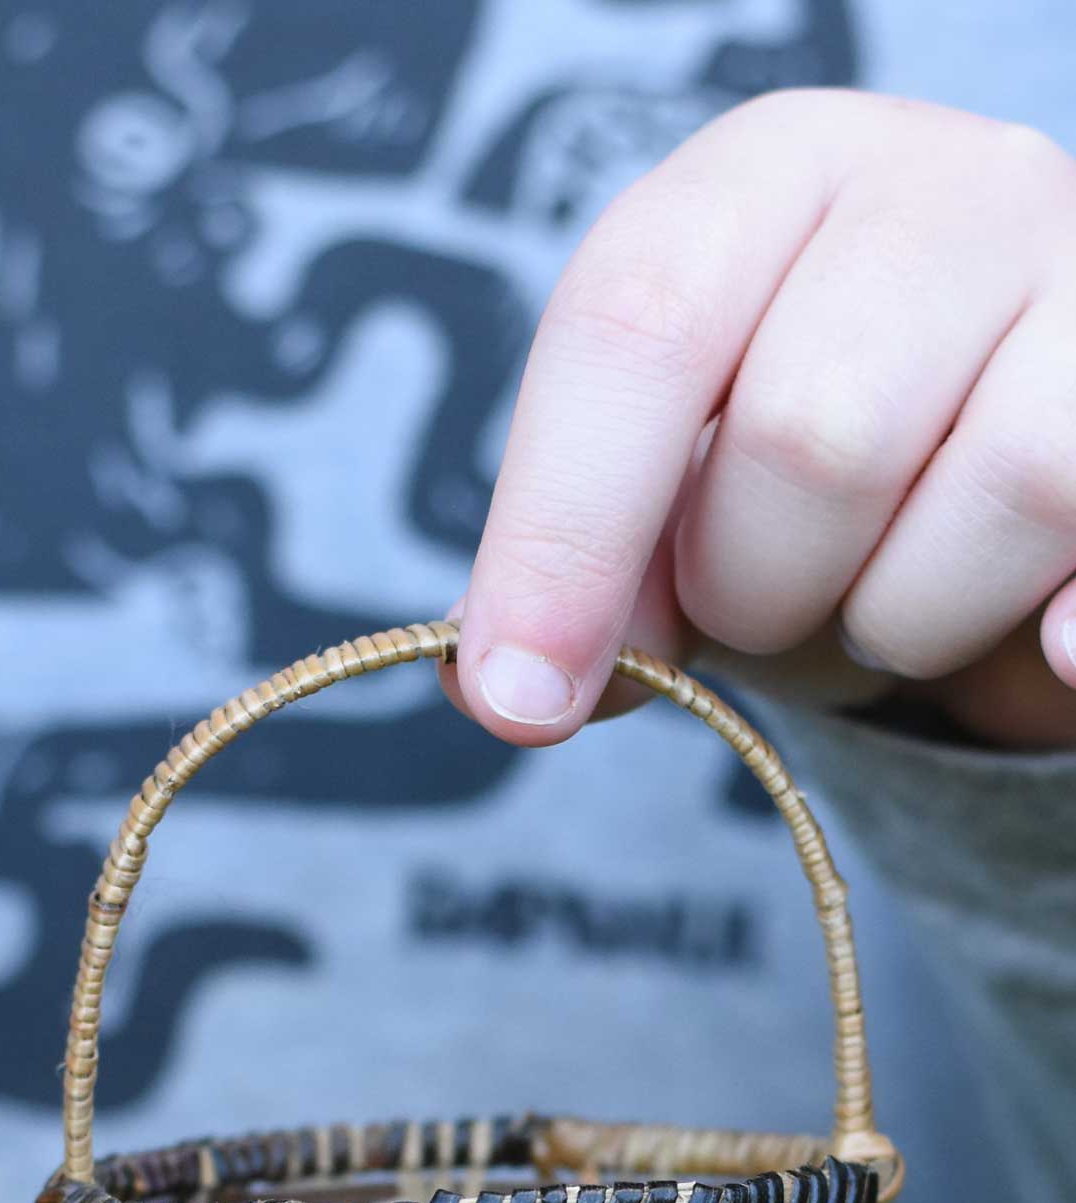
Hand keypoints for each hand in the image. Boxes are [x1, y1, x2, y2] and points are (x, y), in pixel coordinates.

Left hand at [448, 90, 1075, 753]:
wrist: (987, 411)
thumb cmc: (797, 455)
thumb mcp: (666, 485)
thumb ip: (586, 571)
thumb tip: (511, 684)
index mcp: (767, 176)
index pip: (639, 324)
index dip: (564, 533)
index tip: (517, 695)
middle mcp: (950, 185)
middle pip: (814, 434)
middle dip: (754, 584)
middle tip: (757, 594)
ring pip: (999, 492)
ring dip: (902, 617)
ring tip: (882, 591)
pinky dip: (1060, 632)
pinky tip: (1041, 638)